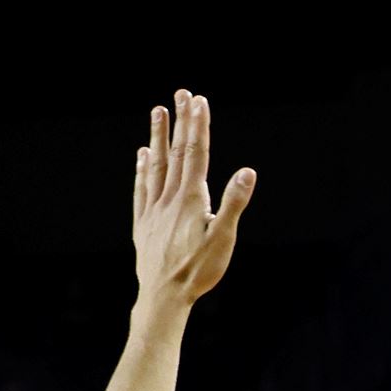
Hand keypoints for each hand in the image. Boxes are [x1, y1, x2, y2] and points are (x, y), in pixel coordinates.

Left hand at [133, 89, 255, 301]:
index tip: (198, 101)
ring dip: (158, 137)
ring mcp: (154, 209)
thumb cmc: (198, 271)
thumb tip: (247, 172)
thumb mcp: (223, 240)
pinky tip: (143, 155)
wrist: (163, 296)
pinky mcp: (143, 223)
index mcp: (192, 199)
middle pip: (177, 153)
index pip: (197, 154)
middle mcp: (171, 198)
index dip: (198, 126)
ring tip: (158, 112)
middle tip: (181, 94)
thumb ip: (234, 203)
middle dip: (181, 122)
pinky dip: (142, 168)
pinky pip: (142, 188)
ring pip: (156, 165)